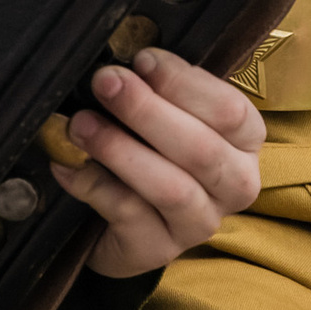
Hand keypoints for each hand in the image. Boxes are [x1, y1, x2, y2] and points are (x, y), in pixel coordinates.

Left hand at [54, 45, 266, 283]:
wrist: (123, 221)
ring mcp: (199, 223)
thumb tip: (124, 60)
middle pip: (200, 149)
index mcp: (244, 142)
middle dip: (147, 110)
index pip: (231, 111)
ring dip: (120, 149)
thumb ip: (159, 89)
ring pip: (169, 187)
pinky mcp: (159, 250)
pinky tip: (66, 163)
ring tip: (80, 124)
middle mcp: (234, 185)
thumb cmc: (150, 149)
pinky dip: (92, 183)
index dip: (184, 83)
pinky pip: (127, 214)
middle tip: (104, 82)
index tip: (142, 60)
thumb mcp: (165, 114)